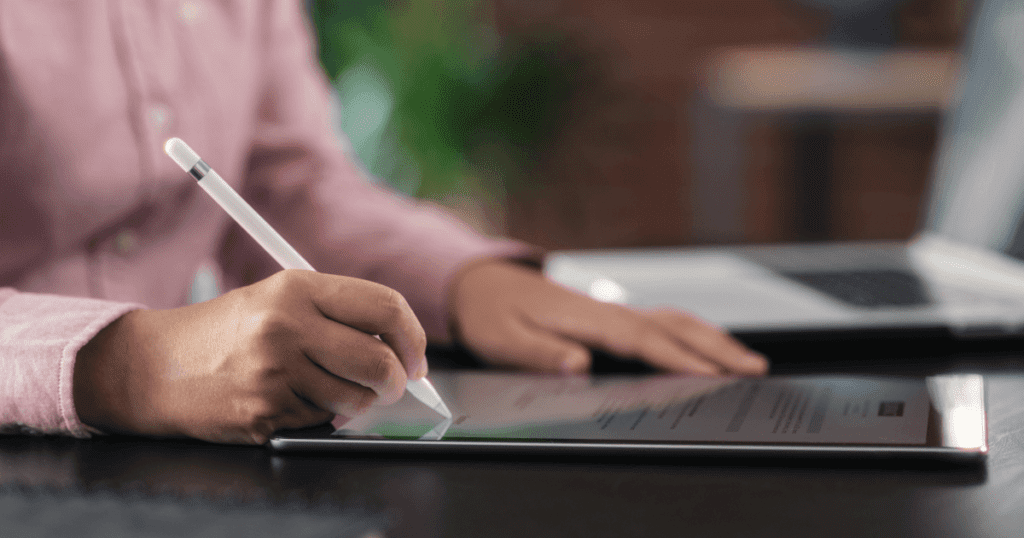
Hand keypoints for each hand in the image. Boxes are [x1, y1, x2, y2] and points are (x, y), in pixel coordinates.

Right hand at [73, 269, 426, 443]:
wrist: (154, 366)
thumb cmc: (225, 331)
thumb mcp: (278, 299)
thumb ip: (337, 314)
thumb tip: (401, 348)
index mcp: (297, 287)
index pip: (385, 307)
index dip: (412, 337)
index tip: (416, 357)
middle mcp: (287, 325)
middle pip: (380, 361)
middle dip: (397, 381)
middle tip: (392, 385)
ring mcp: (275, 371)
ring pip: (356, 398)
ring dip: (356, 402)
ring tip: (326, 388)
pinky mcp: (264, 410)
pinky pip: (319, 419)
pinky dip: (316, 415)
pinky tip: (287, 398)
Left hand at [449, 260, 767, 375]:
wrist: (482, 284)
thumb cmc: (490, 313)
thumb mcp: (500, 339)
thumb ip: (539, 352)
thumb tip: (579, 365)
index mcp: (584, 317)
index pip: (640, 339)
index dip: (676, 357)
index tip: (709, 374)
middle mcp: (606, 310)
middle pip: (671, 326)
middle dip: (715, 347)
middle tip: (754, 369)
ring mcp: (612, 311)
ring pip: (673, 321)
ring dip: (712, 339)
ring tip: (747, 362)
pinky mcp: (610, 316)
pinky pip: (661, 322)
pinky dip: (692, 334)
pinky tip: (706, 348)